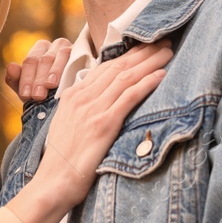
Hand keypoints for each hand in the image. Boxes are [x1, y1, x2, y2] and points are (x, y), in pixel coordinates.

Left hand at [5, 37, 72, 101]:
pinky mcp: (83, 52)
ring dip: (54, 71)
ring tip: (50, 85)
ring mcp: (70, 47)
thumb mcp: (30, 88)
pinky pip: (75, 56)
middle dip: (39, 79)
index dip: (26, 79)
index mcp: (39, 50)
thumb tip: (10, 66)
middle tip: (37, 96)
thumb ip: (17, 79)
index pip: (30, 61)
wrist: (74, 93)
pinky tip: (68, 79)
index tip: (26, 95)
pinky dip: (70, 67)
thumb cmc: (48, 90)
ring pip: (60, 56)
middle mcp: (54, 45)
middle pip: (44, 59)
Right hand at [28, 41, 172, 209]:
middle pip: (118, 67)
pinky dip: (147, 83)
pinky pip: (129, 96)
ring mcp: (93, 109)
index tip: (145, 47)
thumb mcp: (67, 127)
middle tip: (163, 40)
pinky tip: (161, 75)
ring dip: (150, 62)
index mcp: (72, 96)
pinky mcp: (104, 124)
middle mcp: (82, 98)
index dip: (128, 55)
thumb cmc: (61, 161)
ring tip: (168, 51)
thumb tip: (101, 103)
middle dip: (142, 52)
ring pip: (126, 77)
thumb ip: (82, 110)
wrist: (53, 181)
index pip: (105, 67)